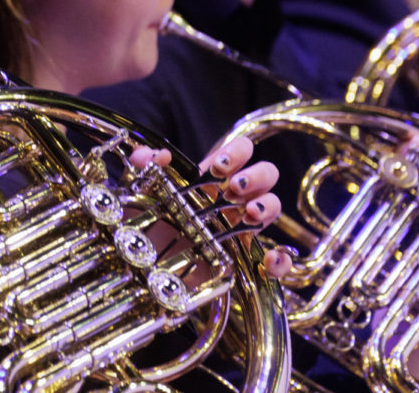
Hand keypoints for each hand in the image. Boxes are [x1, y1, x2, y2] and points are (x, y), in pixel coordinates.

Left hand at [131, 138, 290, 277]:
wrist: (141, 266)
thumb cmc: (144, 223)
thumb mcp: (137, 193)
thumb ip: (142, 168)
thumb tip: (154, 155)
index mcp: (211, 179)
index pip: (239, 152)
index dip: (235, 152)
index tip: (217, 167)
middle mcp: (231, 200)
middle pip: (264, 175)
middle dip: (255, 176)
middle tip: (234, 188)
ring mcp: (240, 229)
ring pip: (272, 207)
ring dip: (267, 206)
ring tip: (248, 213)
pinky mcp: (244, 262)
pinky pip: (276, 260)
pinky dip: (281, 261)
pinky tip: (269, 262)